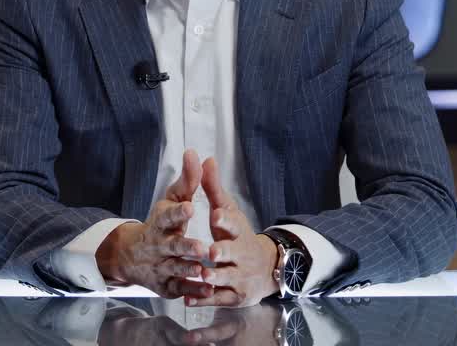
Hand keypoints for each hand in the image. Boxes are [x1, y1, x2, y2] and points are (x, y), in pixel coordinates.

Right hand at [97, 150, 213, 299]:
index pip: (168, 216)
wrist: (132, 256)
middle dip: (186, 247)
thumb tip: (194, 152)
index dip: (178, 212)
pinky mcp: (166, 285)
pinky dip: (192, 291)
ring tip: (202, 270)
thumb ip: (187, 180)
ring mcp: (161, 266)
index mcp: (161, 222)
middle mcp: (159, 245)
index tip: (190, 207)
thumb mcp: (171, 200)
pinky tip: (206, 290)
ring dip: (188, 269)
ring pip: (176, 269)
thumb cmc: (161, 223)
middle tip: (201, 247)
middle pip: (172, 245)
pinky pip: (180, 289)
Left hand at [194, 157, 279, 307]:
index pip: (233, 222)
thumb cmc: (238, 236)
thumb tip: (205, 158)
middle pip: (232, 253)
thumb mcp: (227, 211)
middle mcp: (241, 254)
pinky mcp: (234, 296)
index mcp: (238, 231)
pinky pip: (219, 298)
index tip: (215, 214)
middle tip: (212, 251)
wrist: (265, 268)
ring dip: (214, 276)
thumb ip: (213, 188)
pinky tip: (191, 298)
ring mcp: (239, 276)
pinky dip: (205, 299)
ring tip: (202, 274)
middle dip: (224, 252)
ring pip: (226, 277)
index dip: (225, 219)